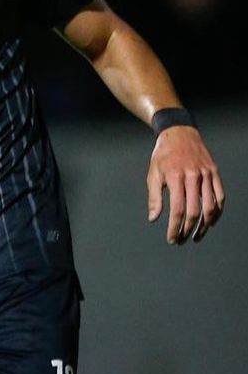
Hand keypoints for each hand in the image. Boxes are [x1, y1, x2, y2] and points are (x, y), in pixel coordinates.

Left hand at [147, 125, 225, 243]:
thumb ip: (154, 198)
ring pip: (211, 206)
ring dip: (204, 225)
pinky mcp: (214, 173)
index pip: (178, 209)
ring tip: (196, 236)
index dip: (175, 227)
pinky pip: (220, 196)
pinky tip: (210, 222)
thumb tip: (153, 219)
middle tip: (181, 240)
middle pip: (195, 211)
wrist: (179, 133)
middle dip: (188, 230)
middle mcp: (193, 177)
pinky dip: (217, 211)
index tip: (171, 238)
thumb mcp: (153, 174)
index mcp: (176, 178)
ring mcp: (206, 175)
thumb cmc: (163, 156)